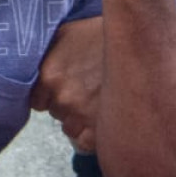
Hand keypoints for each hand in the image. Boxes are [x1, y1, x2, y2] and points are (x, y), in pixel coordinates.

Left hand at [30, 17, 104, 151]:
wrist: (141, 42)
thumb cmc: (104, 34)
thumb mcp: (68, 32)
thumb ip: (47, 53)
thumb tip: (34, 64)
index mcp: (50, 74)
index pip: (37, 100)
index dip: (51, 95)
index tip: (66, 88)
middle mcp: (63, 97)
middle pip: (56, 113)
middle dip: (69, 105)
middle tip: (89, 90)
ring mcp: (82, 115)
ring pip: (71, 129)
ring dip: (81, 120)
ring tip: (99, 103)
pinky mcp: (101, 129)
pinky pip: (85, 144)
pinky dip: (92, 136)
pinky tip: (103, 120)